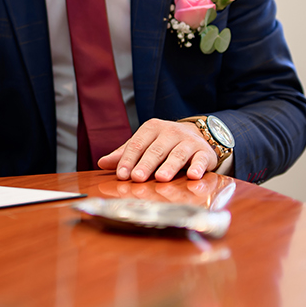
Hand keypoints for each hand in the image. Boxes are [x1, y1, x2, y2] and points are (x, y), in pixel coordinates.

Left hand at [97, 119, 217, 181]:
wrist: (197, 136)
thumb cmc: (164, 144)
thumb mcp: (144, 145)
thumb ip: (125, 154)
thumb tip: (101, 163)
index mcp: (152, 128)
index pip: (137, 144)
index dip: (128, 160)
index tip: (121, 174)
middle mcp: (170, 132)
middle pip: (155, 150)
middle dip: (145, 164)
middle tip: (137, 178)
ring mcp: (188, 141)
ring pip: (177, 154)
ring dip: (169, 166)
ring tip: (161, 178)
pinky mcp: (204, 152)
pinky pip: (200, 159)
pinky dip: (198, 167)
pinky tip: (193, 176)